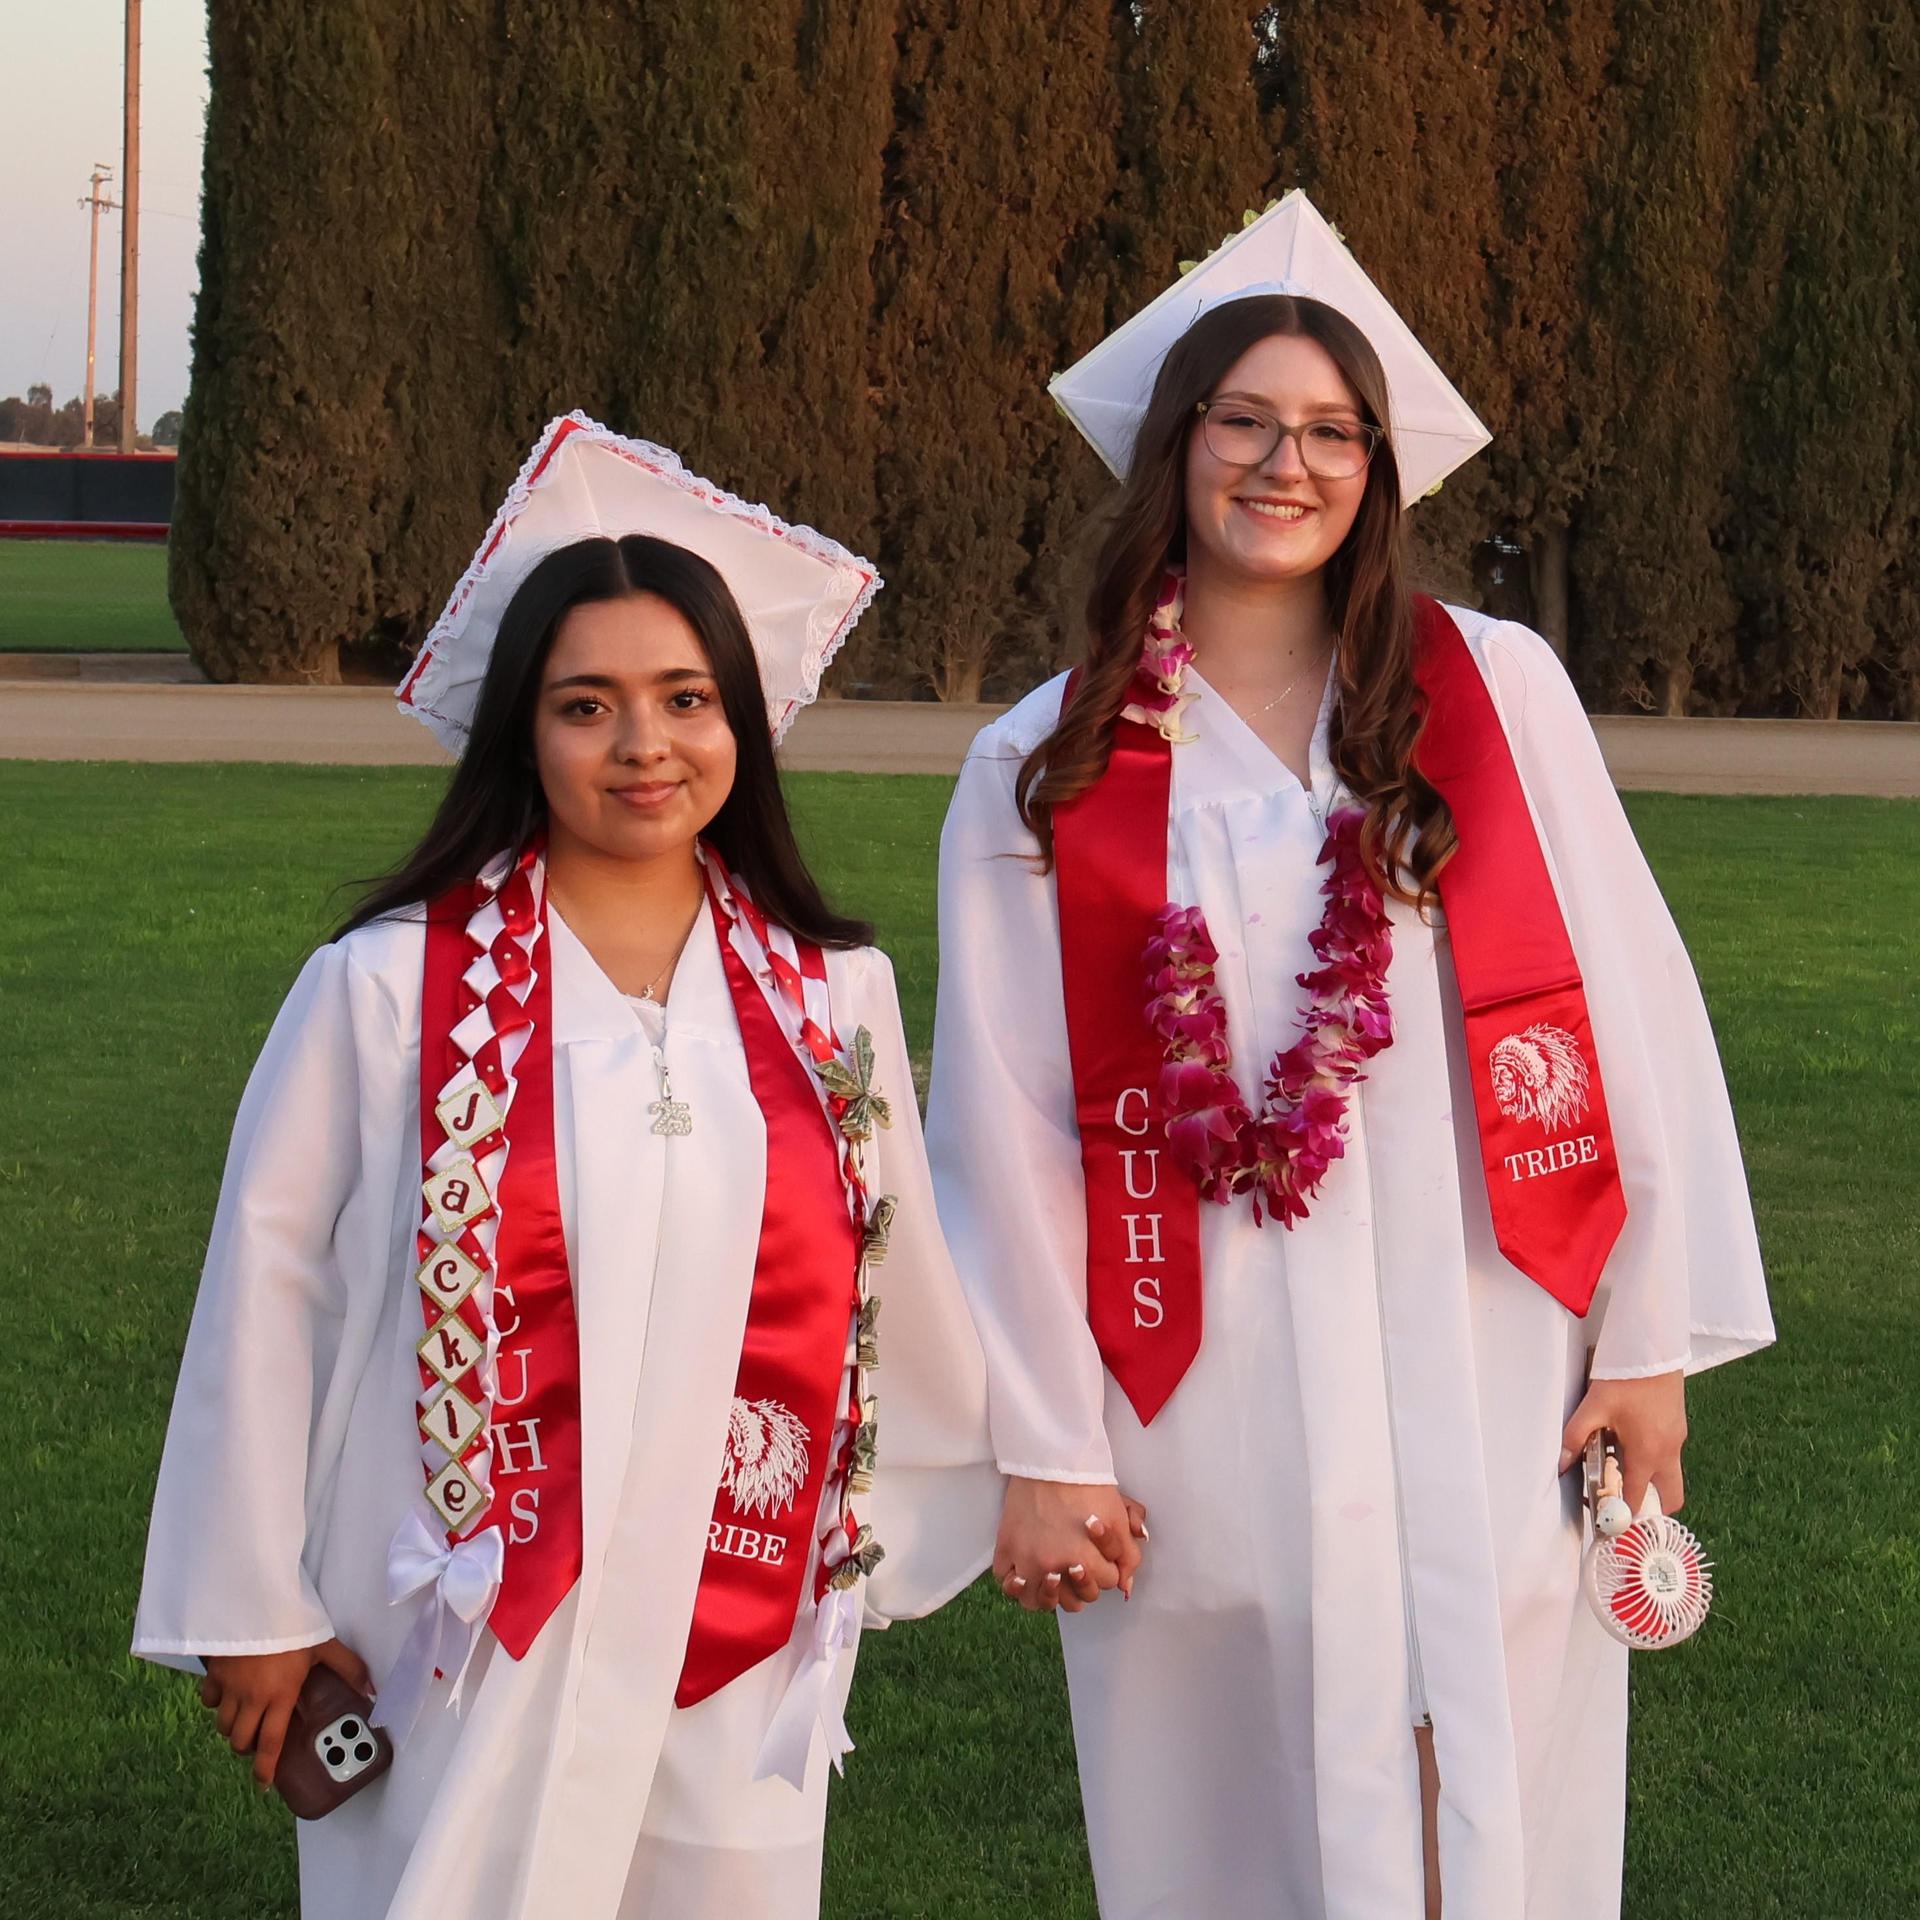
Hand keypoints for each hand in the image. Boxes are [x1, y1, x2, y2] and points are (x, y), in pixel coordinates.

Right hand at [199, 1637, 372, 1787]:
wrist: (254, 1601)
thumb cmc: (292, 1625)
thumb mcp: (324, 1644)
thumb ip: (348, 1667)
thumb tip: (371, 1689)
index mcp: (280, 1696)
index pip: (271, 1744)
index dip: (265, 1768)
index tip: (264, 1783)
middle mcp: (251, 1699)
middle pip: (240, 1740)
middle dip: (247, 1747)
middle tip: (257, 1741)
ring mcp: (229, 1688)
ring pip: (223, 1725)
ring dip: (233, 1728)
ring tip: (245, 1720)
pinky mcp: (214, 1673)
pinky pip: (209, 1700)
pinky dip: (215, 1703)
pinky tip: (227, 1695)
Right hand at [994, 1479, 1146, 1611]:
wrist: (1051, 1459)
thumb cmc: (1087, 1485)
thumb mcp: (1118, 1518)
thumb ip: (1128, 1556)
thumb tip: (1126, 1587)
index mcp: (1083, 1562)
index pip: (1105, 1584)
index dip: (1108, 1567)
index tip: (1102, 1552)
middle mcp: (1051, 1567)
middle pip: (1073, 1601)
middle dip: (1084, 1585)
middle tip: (1081, 1564)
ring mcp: (1025, 1560)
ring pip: (1036, 1602)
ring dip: (1049, 1595)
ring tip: (1054, 1579)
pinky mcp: (1005, 1548)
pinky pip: (1006, 1582)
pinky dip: (1016, 1584)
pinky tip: (1026, 1575)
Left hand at [1560, 1370, 1687, 1515]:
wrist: (1652, 1351)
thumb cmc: (1625, 1378)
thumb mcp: (1594, 1408)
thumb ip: (1575, 1438)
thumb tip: (1560, 1464)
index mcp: (1647, 1454)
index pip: (1638, 1500)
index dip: (1621, 1514)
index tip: (1605, 1518)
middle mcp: (1668, 1453)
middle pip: (1669, 1499)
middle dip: (1649, 1508)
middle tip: (1621, 1502)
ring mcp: (1678, 1441)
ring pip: (1670, 1478)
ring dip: (1648, 1482)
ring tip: (1617, 1466)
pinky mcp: (1678, 1428)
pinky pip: (1669, 1458)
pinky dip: (1652, 1462)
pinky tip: (1627, 1443)